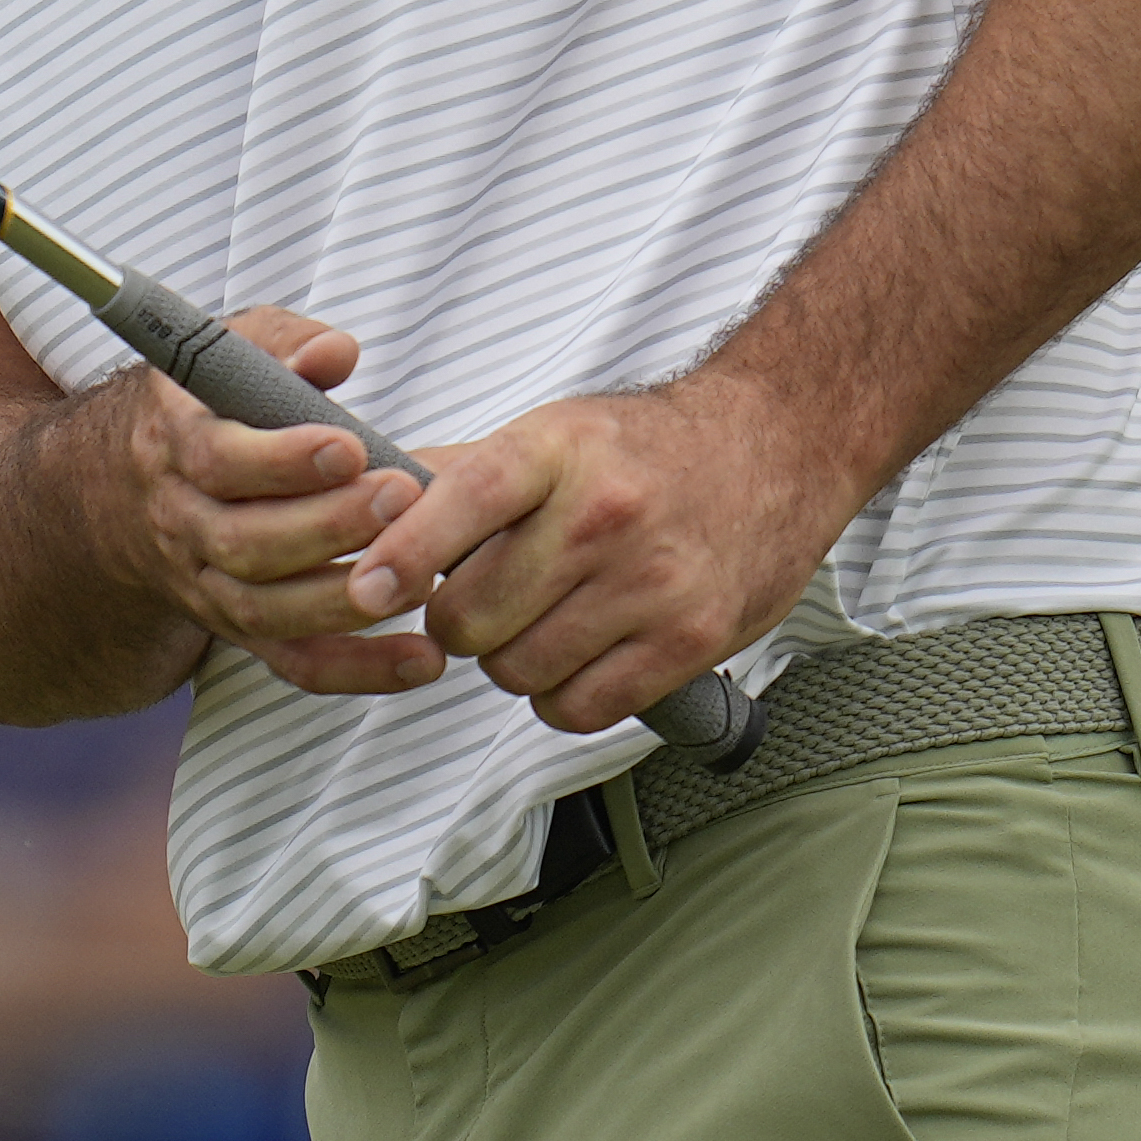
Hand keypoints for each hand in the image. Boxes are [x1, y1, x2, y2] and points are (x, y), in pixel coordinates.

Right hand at [113, 309, 445, 698]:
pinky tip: (423, 659)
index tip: (350, 447)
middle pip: (246, 543)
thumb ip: (279, 344)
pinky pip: (295, 662)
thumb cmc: (197, 411)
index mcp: (174, 446)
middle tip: (400, 497)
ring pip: (266, 610)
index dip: (283, 460)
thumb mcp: (219, 355)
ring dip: (343, 600)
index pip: (218, 460)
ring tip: (418, 576)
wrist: (116, 495)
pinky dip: (358, 669)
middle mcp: (183, 524)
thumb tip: (336, 352)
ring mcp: (208, 585)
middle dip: (328, 527)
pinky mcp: (241, 629)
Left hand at [342, 369, 852, 735]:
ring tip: (541, 621)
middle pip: (473, 615)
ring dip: (511, 661)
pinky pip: (577, 708)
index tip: (368, 590)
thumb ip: (459, 474)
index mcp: (558, 450)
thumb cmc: (647, 449)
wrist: (778, 449)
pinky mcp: (688, 641)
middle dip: (458, 622)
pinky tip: (578, 656)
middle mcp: (604, 515)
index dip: (405, 552)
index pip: (465, 500)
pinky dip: (560, 696)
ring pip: (517, 670)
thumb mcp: (554, 432)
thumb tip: (362, 502)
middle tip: (482, 601)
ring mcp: (650, 583)